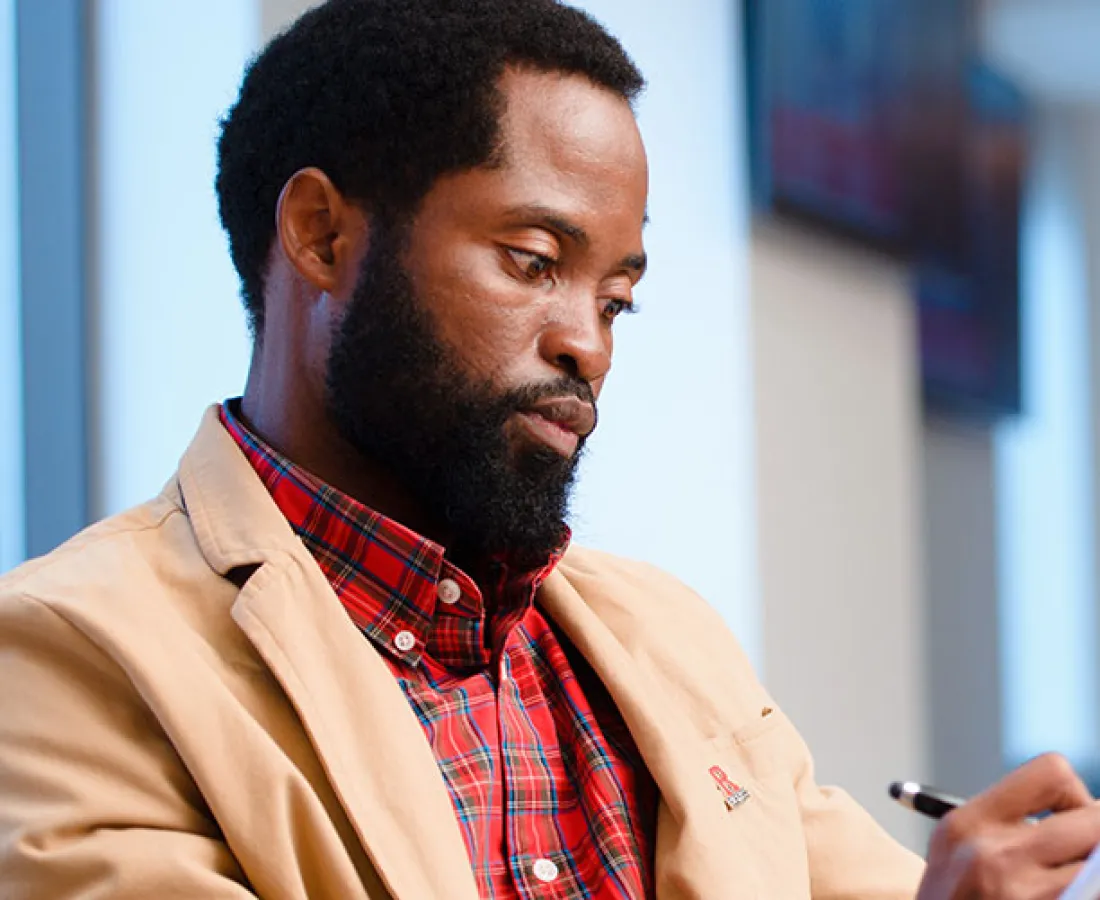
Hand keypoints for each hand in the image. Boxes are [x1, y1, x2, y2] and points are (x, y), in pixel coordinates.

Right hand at [917, 754, 1099, 898]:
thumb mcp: (959, 856)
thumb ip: (1010, 829)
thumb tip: (1093, 817)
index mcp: (968, 823)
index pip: (1053, 773)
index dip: (1076, 799)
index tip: (1071, 826)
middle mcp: (993, 855)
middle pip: (1097, 820)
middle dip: (1098, 842)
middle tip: (1083, 863)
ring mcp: (1021, 896)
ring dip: (1094, 877)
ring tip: (1074, 885)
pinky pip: (1089, 894)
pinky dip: (1085, 894)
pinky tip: (1069, 898)